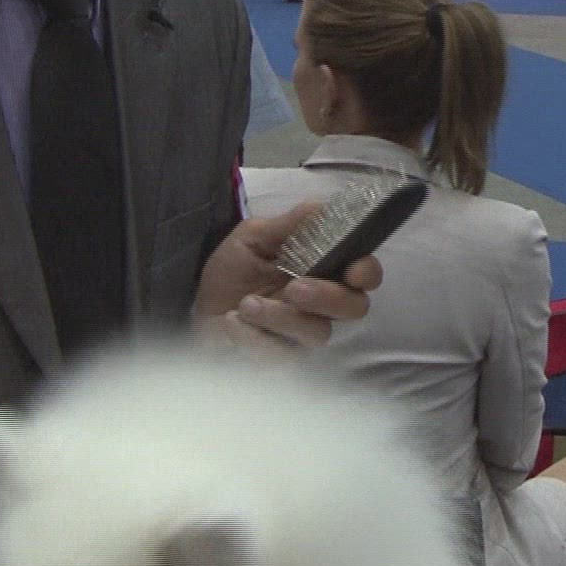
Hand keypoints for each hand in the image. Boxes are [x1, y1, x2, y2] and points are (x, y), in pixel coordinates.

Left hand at [192, 203, 382, 350]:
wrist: (198, 308)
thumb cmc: (231, 271)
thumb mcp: (254, 236)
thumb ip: (291, 224)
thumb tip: (324, 206)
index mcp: (323, 269)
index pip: (364, 273)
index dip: (367, 273)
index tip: (353, 272)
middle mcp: (322, 304)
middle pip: (355, 307)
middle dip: (328, 296)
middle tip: (294, 288)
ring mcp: (304, 334)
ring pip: (318, 332)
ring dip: (281, 316)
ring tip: (247, 304)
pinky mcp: (283, 359)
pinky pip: (282, 355)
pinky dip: (254, 337)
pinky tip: (233, 323)